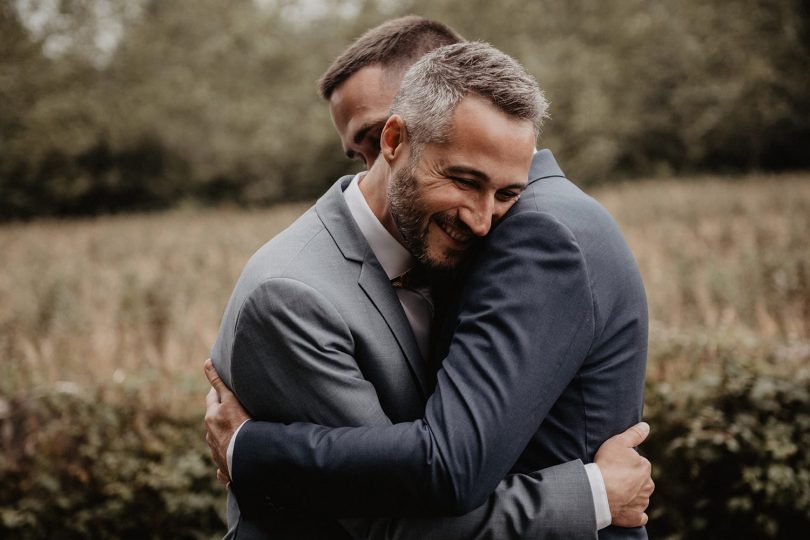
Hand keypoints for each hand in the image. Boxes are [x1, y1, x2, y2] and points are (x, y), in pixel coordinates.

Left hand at [204, 358, 249, 486]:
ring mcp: (217, 453)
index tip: (230, 389)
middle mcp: (211, 435)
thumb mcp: (230, 401)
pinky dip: (230, 459)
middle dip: (221, 414)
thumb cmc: (241, 427)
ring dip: (227, 435)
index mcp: (213, 418)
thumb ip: (218, 382)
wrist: (248, 460)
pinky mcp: (224, 470)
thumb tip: (205, 362)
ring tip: (242, 433)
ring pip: (219, 440)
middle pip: (214, 419)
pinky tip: (238, 460)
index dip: (221, 392)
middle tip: (235, 409)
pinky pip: (225, 463)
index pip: (214, 397)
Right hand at [595, 422, 653, 527]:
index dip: (625, 463)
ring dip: (630, 495)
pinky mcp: (635, 517)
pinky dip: (634, 513)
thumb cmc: (607, 464)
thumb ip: (634, 434)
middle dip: (630, 479)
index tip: (614, 464)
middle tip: (612, 477)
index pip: (638, 463)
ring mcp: (642, 503)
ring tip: (614, 492)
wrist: (598, 491)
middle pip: (640, 480)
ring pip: (639, 497)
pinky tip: (624, 509)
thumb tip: (646, 426)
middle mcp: (648, 486)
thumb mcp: (618, 442)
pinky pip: (638, 516)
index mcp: (645, 467)